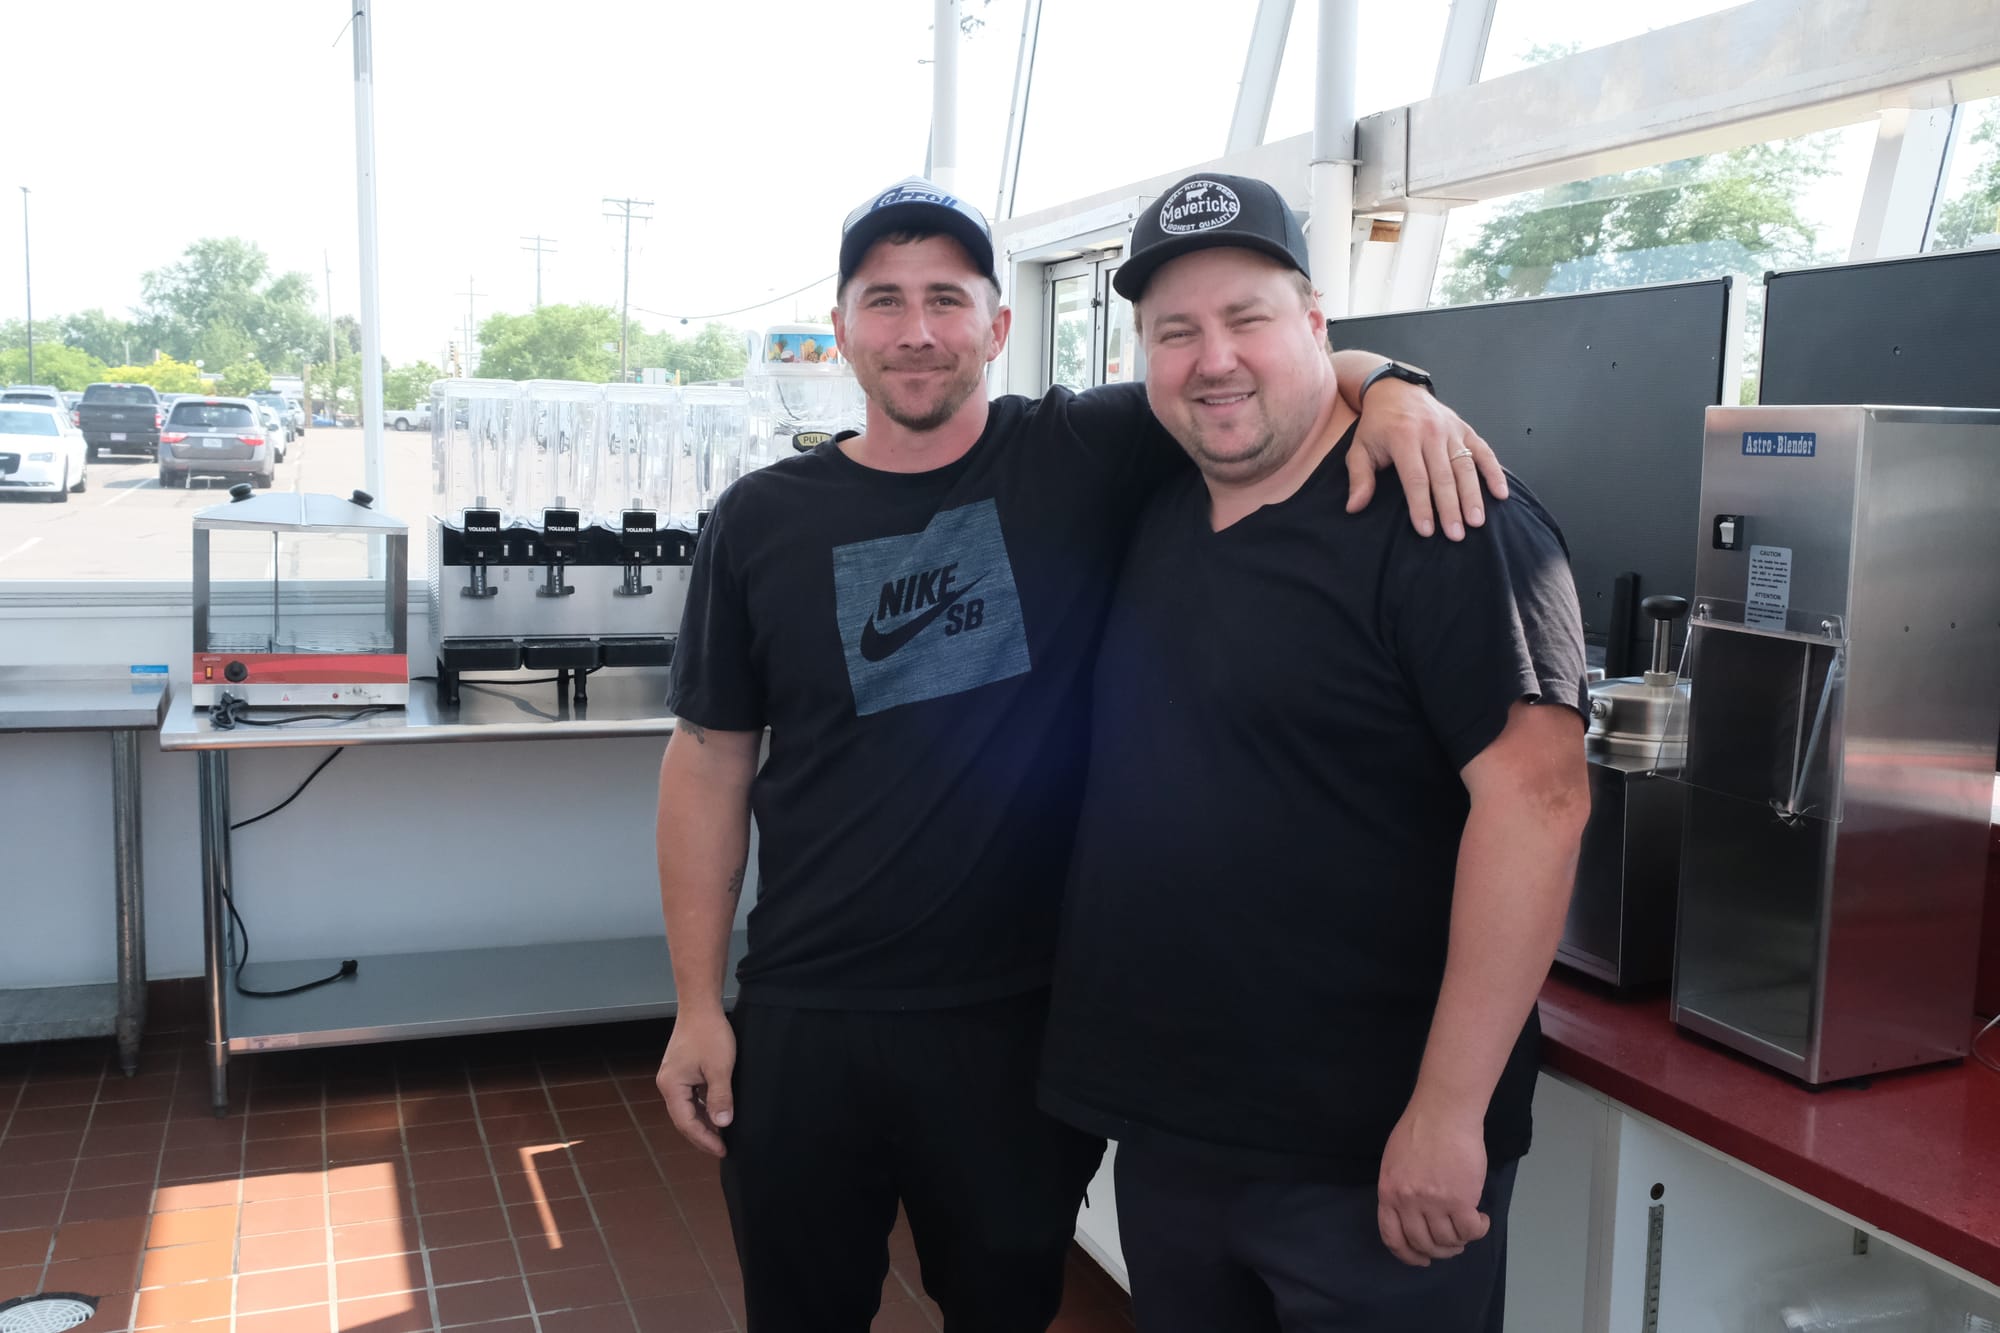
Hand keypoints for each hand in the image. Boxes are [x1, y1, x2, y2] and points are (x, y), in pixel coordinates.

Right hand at [657, 1009, 735, 1157]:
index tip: (722, 1150)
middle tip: (722, 1148)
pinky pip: (691, 1097)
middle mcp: (668, 1085)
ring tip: (722, 1135)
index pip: (686, 1123)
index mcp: (672, 1087)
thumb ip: (720, 1097)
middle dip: (703, 1135)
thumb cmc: (709, 1034)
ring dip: (703, 1122)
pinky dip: (703, 1107)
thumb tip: (723, 1124)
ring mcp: (674, 1078)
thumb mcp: (719, 1068)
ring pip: (688, 1109)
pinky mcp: (682, 1071)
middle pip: (684, 1119)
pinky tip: (717, 1112)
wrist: (700, 1006)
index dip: (705, 1139)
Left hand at [1346, 380, 1506, 540]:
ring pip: (1465, 467)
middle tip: (1456, 534)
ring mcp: (1451, 431)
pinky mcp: (1465, 430)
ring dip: (1473, 496)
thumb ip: (1359, 478)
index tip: (1426, 530)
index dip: (1422, 506)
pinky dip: (1494, 472)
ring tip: (1477, 521)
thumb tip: (1354, 507)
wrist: (1396, 390)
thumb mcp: (1360, 448)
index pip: (1416, 478)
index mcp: (1403, 437)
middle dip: (1450, 508)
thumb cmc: (1378, 424)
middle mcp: (1431, 433)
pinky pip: (1484, 452)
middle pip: (1444, 476)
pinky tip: (1501, 494)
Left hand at [1376, 1102, 1490, 1266]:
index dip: (1408, 1255)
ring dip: (1461, 1241)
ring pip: (1448, 1241)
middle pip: (1423, 1243)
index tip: (1420, 1259)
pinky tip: (1481, 1220)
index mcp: (1388, 1193)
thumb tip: (1411, 1214)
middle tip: (1452, 1245)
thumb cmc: (1419, 1129)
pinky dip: (1478, 1230)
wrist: (1443, 1113)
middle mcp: (1409, 1202)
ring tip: (1468, 1228)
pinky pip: (1470, 1230)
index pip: (1393, 1237)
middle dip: (1439, 1251)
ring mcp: (1434, 1203)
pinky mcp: (1460, 1200)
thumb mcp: (1394, 1162)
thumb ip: (1399, 1189)